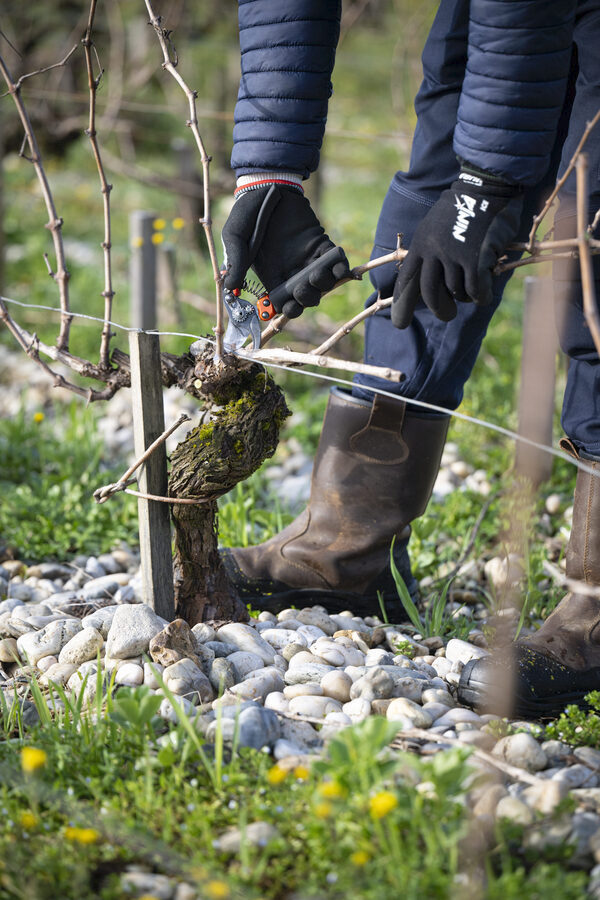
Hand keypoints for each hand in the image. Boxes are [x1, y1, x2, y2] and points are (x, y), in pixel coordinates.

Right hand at [222, 182, 349, 317]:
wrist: (266, 186)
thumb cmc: (247, 212)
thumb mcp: (234, 237)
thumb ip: (235, 263)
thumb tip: (229, 289)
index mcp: (271, 275)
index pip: (282, 302)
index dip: (287, 310)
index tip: (287, 306)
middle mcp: (291, 271)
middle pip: (305, 298)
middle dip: (306, 300)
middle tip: (302, 289)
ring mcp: (307, 258)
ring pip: (322, 284)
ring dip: (323, 286)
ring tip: (316, 275)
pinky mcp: (320, 244)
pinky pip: (335, 263)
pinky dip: (340, 269)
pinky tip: (337, 269)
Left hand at [391, 167, 523, 328]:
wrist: (485, 189)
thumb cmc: (461, 210)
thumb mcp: (433, 228)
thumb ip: (428, 254)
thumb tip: (426, 285)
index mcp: (420, 246)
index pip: (406, 283)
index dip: (402, 306)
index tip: (400, 325)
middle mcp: (433, 253)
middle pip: (431, 295)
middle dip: (441, 311)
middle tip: (448, 315)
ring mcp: (453, 256)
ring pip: (456, 293)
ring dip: (465, 296)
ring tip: (472, 289)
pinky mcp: (474, 259)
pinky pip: (475, 290)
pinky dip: (481, 296)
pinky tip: (484, 294)